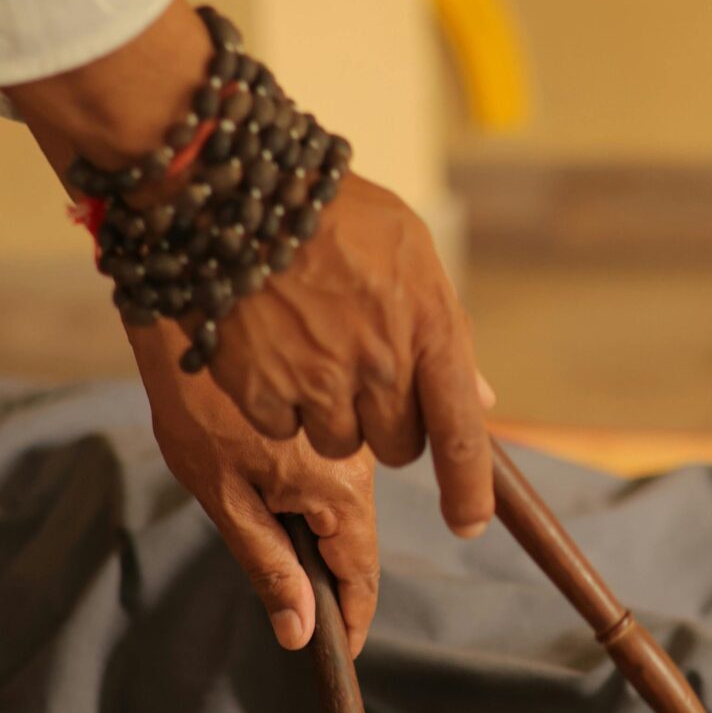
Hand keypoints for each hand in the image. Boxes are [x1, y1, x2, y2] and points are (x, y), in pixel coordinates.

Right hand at [6, 1, 493, 540]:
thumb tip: (478, 397)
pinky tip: (270, 347)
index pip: (462, 434)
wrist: (233, 189)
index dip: (469, 490)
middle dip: (388, 421)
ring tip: (311, 347)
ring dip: (331, 412)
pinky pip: (284, 427)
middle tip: (364, 371)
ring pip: (339, 443)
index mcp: (428, 327)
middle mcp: (379, 365)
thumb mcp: (408, 248)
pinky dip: (279, 401)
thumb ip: (444, 326)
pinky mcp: (262, 393)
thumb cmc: (328, 209)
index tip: (467, 523)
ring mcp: (318, 383)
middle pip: (399, 445)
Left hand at [129, 319, 378, 654]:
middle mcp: (359, 459)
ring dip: (322, 525)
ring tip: (268, 522)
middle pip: (355, 536)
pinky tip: (285, 475)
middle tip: (293, 596)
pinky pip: (341, 455)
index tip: (342, 651)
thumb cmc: (197, 402)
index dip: (353, 618)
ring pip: (349, 496)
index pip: (361, 573)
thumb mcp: (222, 493)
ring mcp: (351, 428)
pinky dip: (319, 481)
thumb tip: (299, 629)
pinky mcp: (335, 401)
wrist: (199, 299)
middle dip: (330, 570)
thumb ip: (267, 561)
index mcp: (338, 489)